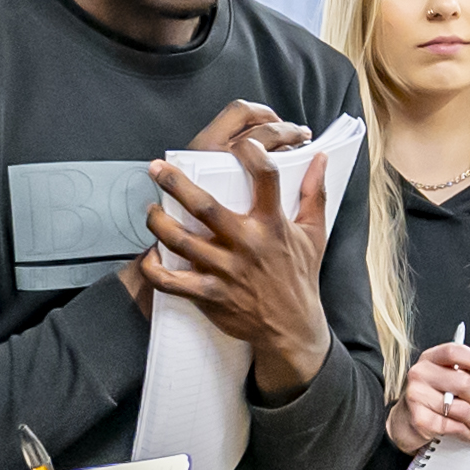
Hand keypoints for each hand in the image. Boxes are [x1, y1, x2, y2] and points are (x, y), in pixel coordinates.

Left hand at [144, 128, 338, 399]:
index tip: (239, 142)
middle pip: (205, 207)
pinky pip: (172, 283)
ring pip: (181, 241)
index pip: (266, 177)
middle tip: (156, 168)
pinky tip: (149, 256)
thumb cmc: (299, 275)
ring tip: (150, 210)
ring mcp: (226, 271)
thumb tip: (319, 156)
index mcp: (274, 224)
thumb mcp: (314, 233)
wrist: (292, 327)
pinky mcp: (210, 295)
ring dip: (158, 223)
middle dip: (176, 183)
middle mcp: (248, 244)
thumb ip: (315, 192)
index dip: (252, 153)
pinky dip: (154, 270)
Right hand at [390, 336, 469, 454]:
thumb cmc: (430, 396)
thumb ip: (466, 358)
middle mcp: (420, 373)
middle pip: (462, 382)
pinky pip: (452, 426)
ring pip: (460, 408)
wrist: (403, 423)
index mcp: (430, 358)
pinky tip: (469, 433)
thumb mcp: (445, 373)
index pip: (454, 351)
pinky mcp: (419, 419)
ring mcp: (417, 396)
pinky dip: (465, 432)